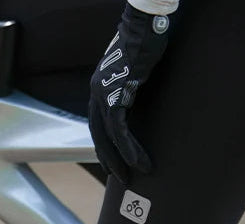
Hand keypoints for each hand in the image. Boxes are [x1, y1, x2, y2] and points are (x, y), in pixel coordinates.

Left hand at [89, 3, 170, 182]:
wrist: (146, 22)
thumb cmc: (147, 41)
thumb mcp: (136, 69)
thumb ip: (133, 87)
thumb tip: (143, 101)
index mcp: (99, 86)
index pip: (97, 125)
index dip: (104, 147)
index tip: (112, 164)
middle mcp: (97, 90)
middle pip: (98, 135)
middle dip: (109, 160)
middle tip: (121, 179)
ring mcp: (104, 92)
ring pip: (108, 137)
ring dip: (120, 160)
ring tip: (131, 177)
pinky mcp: (117, 94)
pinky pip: (120, 130)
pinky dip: (129, 149)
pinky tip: (139, 163)